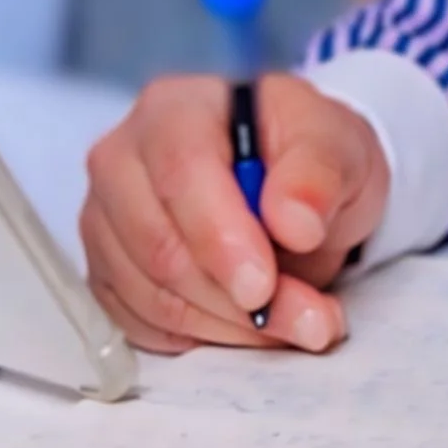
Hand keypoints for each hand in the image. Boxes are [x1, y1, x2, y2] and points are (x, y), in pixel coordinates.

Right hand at [80, 73, 389, 355]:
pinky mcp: (106, 276)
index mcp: (176, 108)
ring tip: (297, 323)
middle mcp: (122, 161)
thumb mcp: (341, 147)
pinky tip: (250, 327)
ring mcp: (106, 222)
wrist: (294, 192)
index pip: (180, 171)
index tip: (264, 285)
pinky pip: (141, 326)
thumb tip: (294, 221)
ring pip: (151, 295)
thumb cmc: (309, 158)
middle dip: (234, 298)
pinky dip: (203, 338)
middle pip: (159, 244)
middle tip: (309, 320)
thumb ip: (320, 174)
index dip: (220, 236)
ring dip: (229, 325)